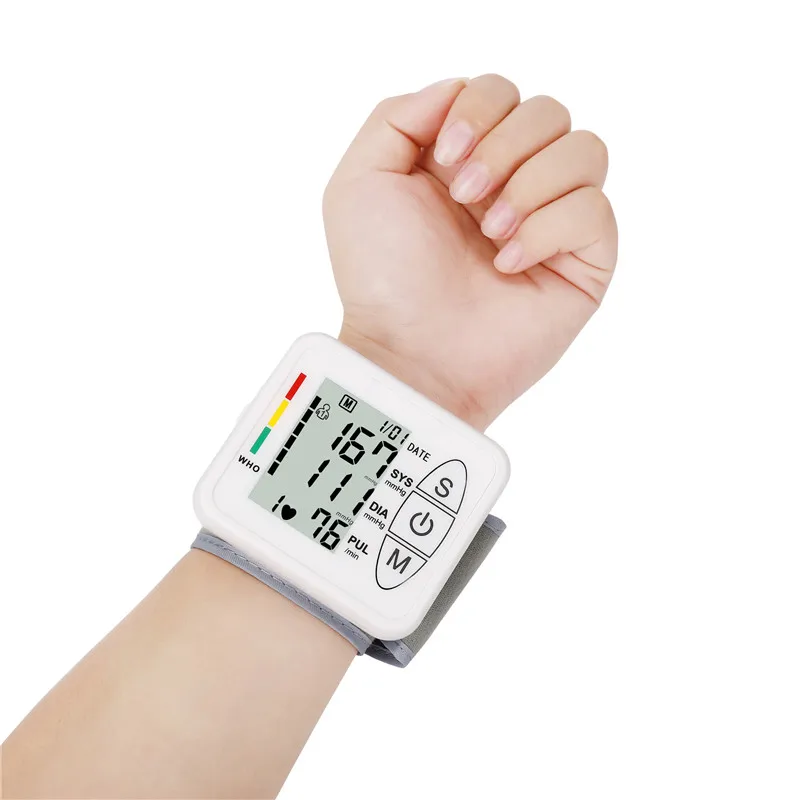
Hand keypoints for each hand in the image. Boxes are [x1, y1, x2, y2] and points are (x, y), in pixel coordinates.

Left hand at [324, 75, 616, 429]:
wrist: (409, 352)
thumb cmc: (382, 279)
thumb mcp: (360, 182)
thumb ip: (398, 116)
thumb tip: (458, 90)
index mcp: (464, 162)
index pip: (501, 93)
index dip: (480, 109)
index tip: (446, 157)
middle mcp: (512, 186)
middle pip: (548, 112)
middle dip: (505, 145)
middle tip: (465, 198)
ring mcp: (550, 224)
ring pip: (585, 149)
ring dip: (532, 183)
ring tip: (492, 232)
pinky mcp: (582, 263)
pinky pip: (595, 210)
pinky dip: (550, 229)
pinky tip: (510, 264)